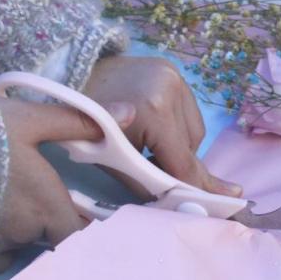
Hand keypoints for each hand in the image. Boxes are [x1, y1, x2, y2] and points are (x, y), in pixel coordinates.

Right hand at [0, 96, 135, 272]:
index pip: (82, 234)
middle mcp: (25, 234)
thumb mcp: (32, 119)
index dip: (84, 225)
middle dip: (51, 222)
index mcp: (48, 207)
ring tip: (4, 197)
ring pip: (21, 244)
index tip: (81, 210)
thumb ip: (79, 122)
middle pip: (51, 238)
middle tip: (36, 192)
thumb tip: (128, 115)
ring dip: (21, 229)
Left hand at [82, 55, 241, 196]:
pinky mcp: (176, 72)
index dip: (192, 187)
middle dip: (178, 167)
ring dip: (179, 149)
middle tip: (163, 181)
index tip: (205, 206)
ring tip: (151, 151)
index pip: (182, 160)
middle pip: (191, 148)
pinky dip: (177, 131)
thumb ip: (146, 182)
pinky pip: (189, 115)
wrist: (74, 73)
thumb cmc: (86, 122)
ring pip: (194, 133)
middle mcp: (173, 88)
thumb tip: (175, 202)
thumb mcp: (111, 159)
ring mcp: (177, 77)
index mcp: (154, 109)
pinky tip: (156, 133)